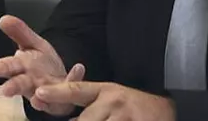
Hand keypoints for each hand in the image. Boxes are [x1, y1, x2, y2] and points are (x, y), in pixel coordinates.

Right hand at [0, 15, 85, 115]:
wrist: (60, 83)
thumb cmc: (42, 65)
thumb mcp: (32, 44)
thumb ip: (19, 32)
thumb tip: (3, 19)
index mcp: (22, 67)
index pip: (10, 66)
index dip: (4, 67)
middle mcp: (30, 82)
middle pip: (20, 84)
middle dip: (13, 87)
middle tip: (6, 90)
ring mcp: (46, 93)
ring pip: (39, 97)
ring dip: (38, 98)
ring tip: (37, 95)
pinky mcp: (62, 100)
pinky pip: (68, 92)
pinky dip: (73, 78)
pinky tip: (77, 69)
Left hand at [34, 82, 175, 120]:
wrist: (168, 108)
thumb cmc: (132, 106)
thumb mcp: (110, 97)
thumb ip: (88, 106)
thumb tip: (65, 119)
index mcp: (105, 91)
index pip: (76, 90)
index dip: (56, 92)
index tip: (38, 92)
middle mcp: (114, 102)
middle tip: (86, 120)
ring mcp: (126, 118)